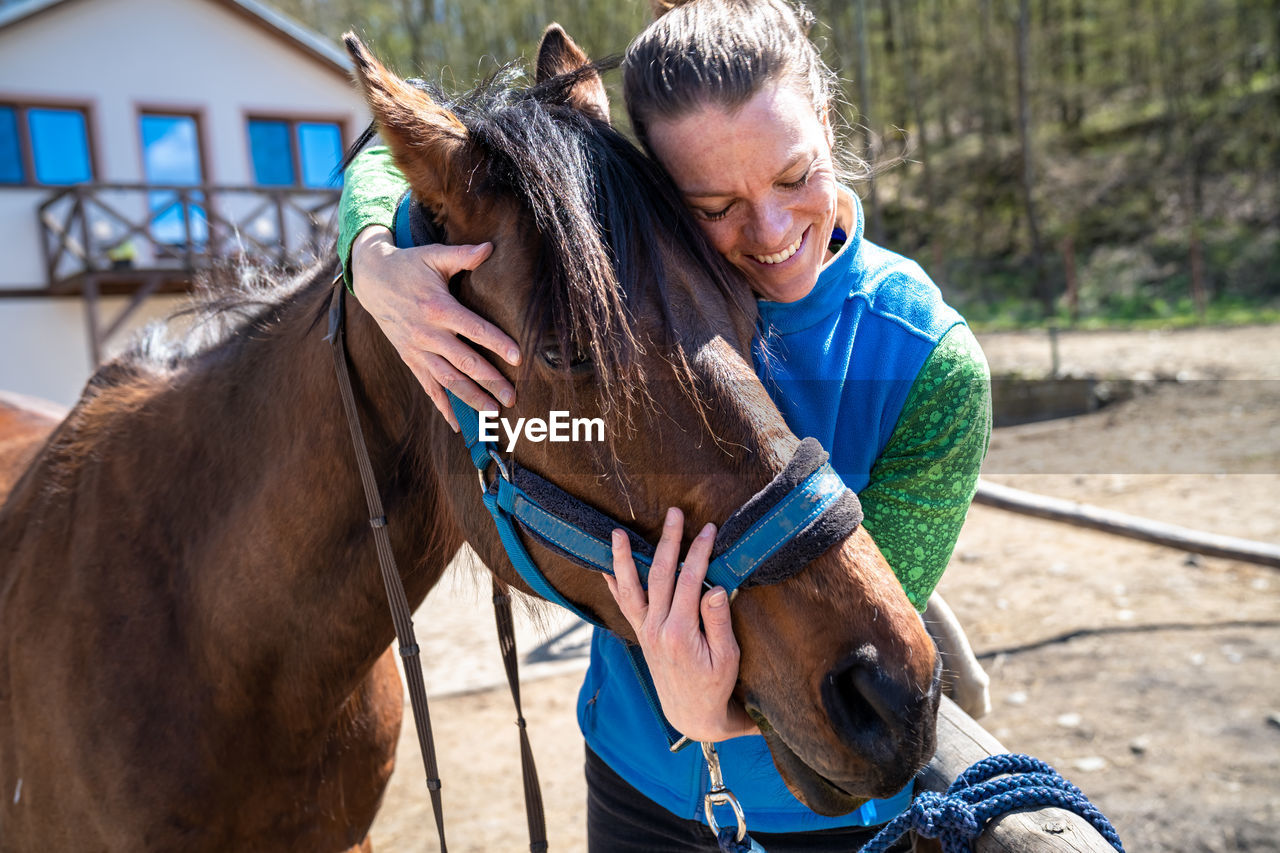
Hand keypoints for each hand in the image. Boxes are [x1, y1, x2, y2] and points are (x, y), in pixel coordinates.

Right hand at [351, 226, 519, 428]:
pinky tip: (459, 424)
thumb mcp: (434, 256)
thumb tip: (491, 247)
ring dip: (471, 398)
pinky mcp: (410, 359)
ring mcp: (417, 349)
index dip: (496, 343)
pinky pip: (428, 387)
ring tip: (494, 413)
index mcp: (438, 308)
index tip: (518, 358)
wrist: (371, 279)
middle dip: (490, 381)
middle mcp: (428, 333)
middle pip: (464, 362)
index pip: (473, 329)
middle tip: (513, 397)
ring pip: (448, 380)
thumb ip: (463, 255)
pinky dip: (443, 407)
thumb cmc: (409, 265)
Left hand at [605, 507, 758, 742]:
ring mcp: (645, 631)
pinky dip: (614, 585)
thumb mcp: (727, 657)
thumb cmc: (715, 685)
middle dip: (667, 542)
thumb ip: (718, 621)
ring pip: (631, 588)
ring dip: (624, 559)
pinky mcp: (641, 634)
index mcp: (681, 633)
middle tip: (673, 513)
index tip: (708, 529)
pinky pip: (624, 605)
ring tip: (617, 533)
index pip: (690, 581)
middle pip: (660, 576)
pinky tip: (607, 567)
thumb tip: (715, 587)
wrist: (691, 714)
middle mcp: (656, 629)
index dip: (699, 552)